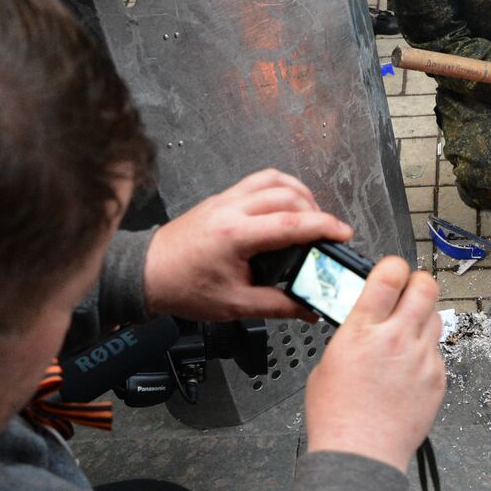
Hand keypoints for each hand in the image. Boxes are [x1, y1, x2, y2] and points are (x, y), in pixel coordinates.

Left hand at [143, 169, 351, 321]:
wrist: (147, 273)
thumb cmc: (182, 286)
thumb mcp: (234, 305)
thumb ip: (278, 306)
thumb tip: (307, 309)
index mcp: (235, 236)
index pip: (291, 222)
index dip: (323, 226)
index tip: (343, 233)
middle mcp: (231, 210)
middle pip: (289, 196)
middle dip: (317, 212)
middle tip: (327, 235)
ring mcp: (226, 199)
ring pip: (275, 180)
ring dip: (301, 194)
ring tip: (311, 217)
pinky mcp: (222, 198)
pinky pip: (259, 181)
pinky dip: (281, 187)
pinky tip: (287, 204)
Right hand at [305, 257, 444, 471]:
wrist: (360, 455)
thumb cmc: (337, 417)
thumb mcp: (328, 363)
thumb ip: (352, 336)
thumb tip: (363, 325)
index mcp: (363, 330)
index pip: (389, 274)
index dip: (394, 265)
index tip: (392, 269)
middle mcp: (397, 339)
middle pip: (425, 287)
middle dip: (418, 282)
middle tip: (409, 290)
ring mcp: (421, 358)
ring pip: (435, 317)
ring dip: (422, 317)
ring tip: (407, 333)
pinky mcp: (437, 379)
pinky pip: (437, 352)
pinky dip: (425, 352)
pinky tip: (408, 368)